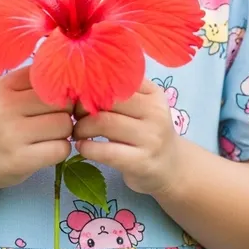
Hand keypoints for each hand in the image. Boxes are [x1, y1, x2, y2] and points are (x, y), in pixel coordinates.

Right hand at [0, 65, 72, 189]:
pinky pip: (61, 148)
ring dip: (65, 131)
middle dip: (65, 111)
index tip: (57, 98)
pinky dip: (61, 149)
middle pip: (61, 101)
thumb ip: (32, 81)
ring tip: (52, 134)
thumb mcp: (5, 94)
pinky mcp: (21, 160)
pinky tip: (50, 149)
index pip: (48, 78)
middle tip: (55, 118)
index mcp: (4, 86)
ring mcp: (12, 135)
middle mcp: (6, 107)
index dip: (60, 88)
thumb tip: (70, 73)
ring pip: (64, 124)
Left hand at [72, 79, 183, 195]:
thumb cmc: (148, 131)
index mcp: (153, 93)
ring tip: (77, 131)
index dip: (93, 86)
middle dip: (85, 106)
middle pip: (109, 99)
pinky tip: (82, 147)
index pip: (117, 80)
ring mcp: (151, 138)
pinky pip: (107, 151)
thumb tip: (84, 80)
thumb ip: (122, 91)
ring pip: (105, 123)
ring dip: (82, 127)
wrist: (172, 167)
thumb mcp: (143, 105)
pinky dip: (88, 148)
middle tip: (75, 114)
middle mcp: (155, 112)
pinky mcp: (142, 162)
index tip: (79, 95)